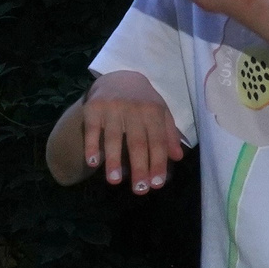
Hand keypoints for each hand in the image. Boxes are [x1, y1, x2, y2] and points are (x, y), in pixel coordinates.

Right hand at [81, 70, 185, 192]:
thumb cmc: (142, 101)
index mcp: (154, 111)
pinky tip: (93, 163)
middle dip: (139, 166)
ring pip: (113, 138)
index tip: (156, 184)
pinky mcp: (93, 108)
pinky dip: (91, 146)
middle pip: (137, 142)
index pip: (157, 141)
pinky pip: (92, 131)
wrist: (117, 78)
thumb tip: (177, 158)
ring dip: (113, 160)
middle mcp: (134, 109)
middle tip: (139, 189)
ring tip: (114, 181)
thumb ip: (168, 134)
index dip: (158, 163)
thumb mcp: (160, 113)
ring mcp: (112, 108)